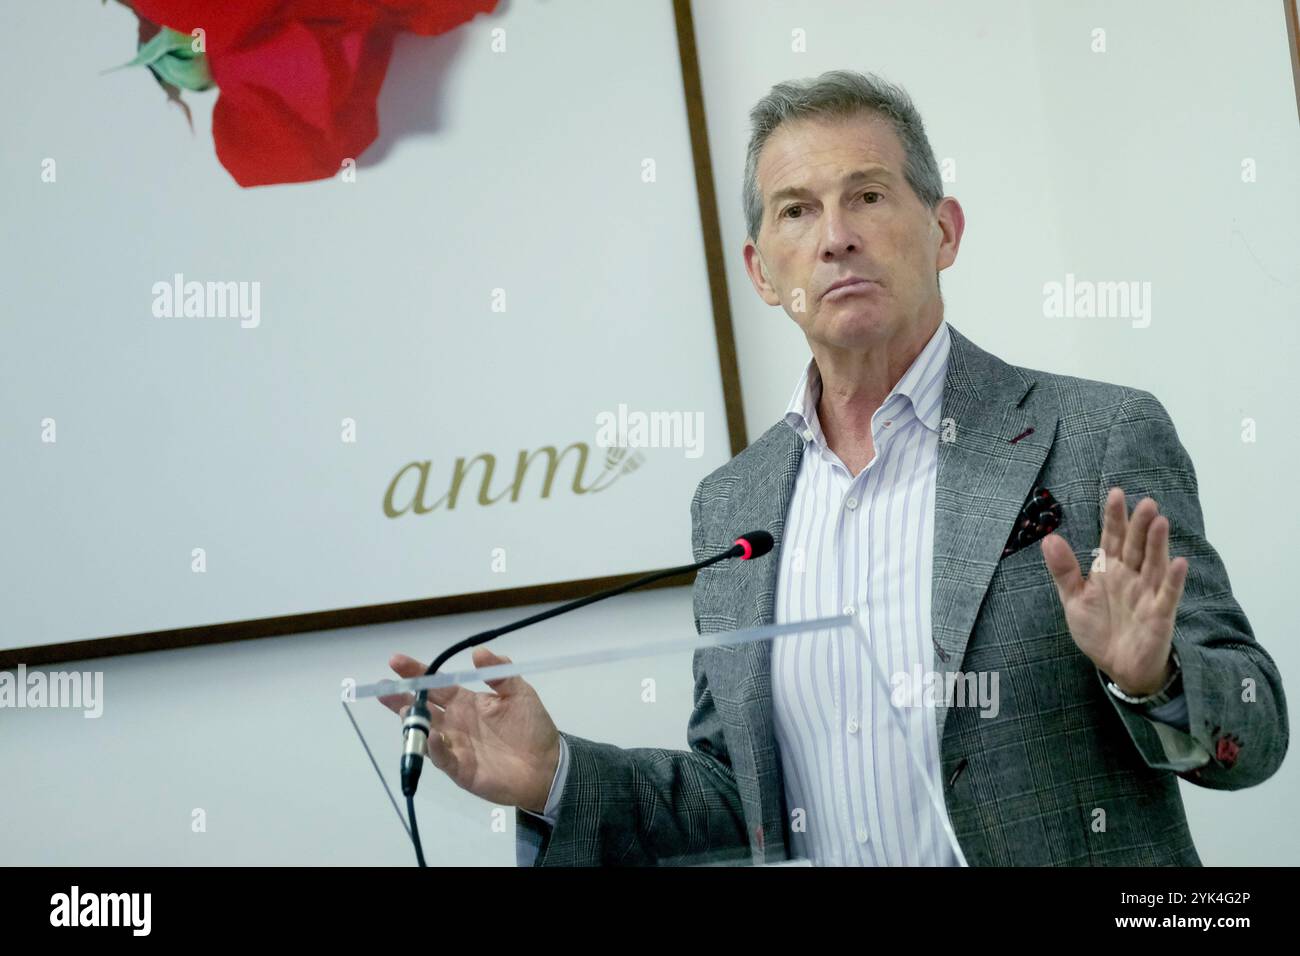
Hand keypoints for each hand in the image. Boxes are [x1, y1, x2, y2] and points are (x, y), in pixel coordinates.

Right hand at [378, 647, 561, 812]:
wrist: (547, 765)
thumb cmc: (532, 727)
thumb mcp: (520, 692)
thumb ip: (500, 672)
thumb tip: (478, 651)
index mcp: (466, 702)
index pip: (436, 685)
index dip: (417, 672)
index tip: (396, 662)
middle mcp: (455, 722)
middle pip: (422, 708)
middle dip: (400, 698)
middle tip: (383, 688)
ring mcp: (455, 746)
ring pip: (425, 732)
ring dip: (414, 722)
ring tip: (405, 709)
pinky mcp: (460, 769)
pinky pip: (442, 758)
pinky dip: (434, 748)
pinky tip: (433, 737)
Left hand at [1041, 486, 1188, 695]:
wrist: (1117, 666)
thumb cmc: (1098, 629)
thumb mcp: (1073, 599)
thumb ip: (1063, 570)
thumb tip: (1048, 538)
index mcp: (1109, 570)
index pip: (1112, 538)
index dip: (1114, 517)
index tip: (1115, 493)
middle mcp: (1131, 576)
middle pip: (1136, 546)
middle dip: (1140, 525)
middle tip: (1146, 502)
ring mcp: (1147, 593)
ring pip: (1153, 564)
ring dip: (1158, 544)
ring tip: (1160, 521)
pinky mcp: (1160, 614)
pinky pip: (1168, 594)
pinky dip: (1173, 580)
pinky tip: (1178, 562)